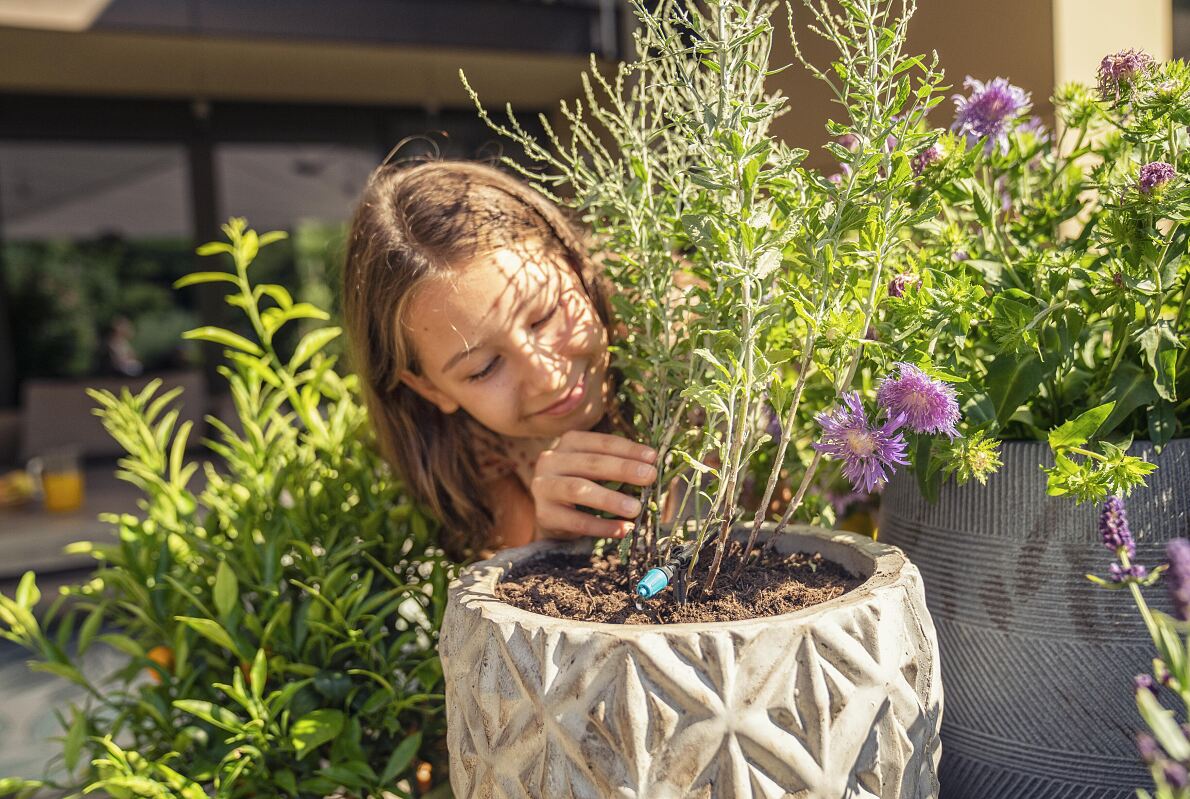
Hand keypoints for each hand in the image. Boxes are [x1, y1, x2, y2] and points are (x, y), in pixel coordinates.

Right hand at [530, 431, 657, 539]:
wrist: (552, 515)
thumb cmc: (583, 485)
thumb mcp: (596, 470)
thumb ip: (618, 465)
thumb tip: (653, 468)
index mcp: (569, 442)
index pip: (602, 442)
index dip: (628, 449)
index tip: (653, 457)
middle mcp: (551, 460)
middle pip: (591, 463)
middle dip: (623, 469)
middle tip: (650, 477)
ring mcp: (544, 487)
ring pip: (579, 490)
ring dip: (610, 499)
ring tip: (636, 508)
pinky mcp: (543, 514)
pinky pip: (576, 521)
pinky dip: (602, 526)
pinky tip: (623, 530)